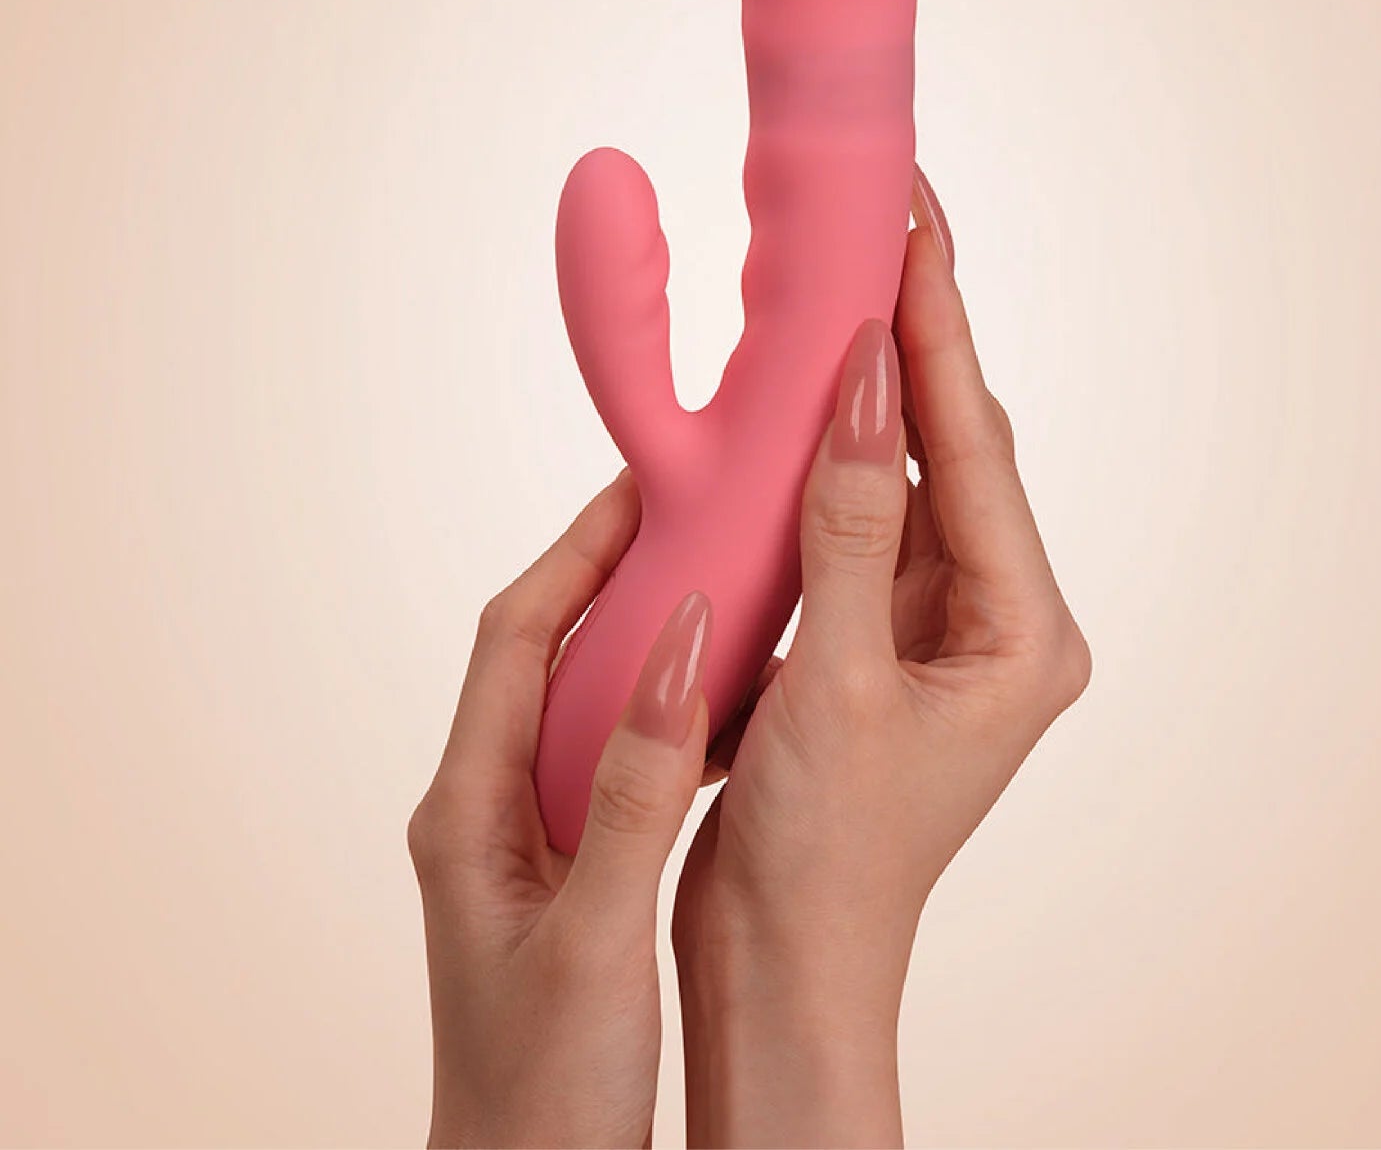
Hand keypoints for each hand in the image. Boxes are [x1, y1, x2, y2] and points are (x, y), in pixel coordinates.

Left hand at [408, 474, 710, 1147]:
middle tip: (690, 510)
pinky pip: (612, 756)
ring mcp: (526, 837)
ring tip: (717, 579)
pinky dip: (662, 711)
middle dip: (612, 573)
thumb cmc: (541, 1091)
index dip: (577, 550)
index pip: (517, 636)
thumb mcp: (594, 933)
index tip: (642, 482)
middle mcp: (486, 806)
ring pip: (584, 700)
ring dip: (643, 636)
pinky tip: (722, 703)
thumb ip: (633, 789)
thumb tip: (679, 646)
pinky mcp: (564, 869)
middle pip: (548, 651)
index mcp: (468, 807)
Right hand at [673, 172, 1090, 1146]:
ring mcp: (936, 622)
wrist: (781, 960)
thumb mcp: (843, 682)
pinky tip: (796, 400)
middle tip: (877, 224)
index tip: (911, 223)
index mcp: (1023, 632)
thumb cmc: (826, 855)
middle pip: (953, 445)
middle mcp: (996, 616)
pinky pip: (859, 520)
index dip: (936, 328)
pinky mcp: (878, 633)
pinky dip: (825, 460)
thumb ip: (856, 525)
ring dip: (867, 390)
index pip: (975, 445)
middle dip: (912, 337)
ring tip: (838, 283)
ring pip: (906, 474)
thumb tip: (868, 380)